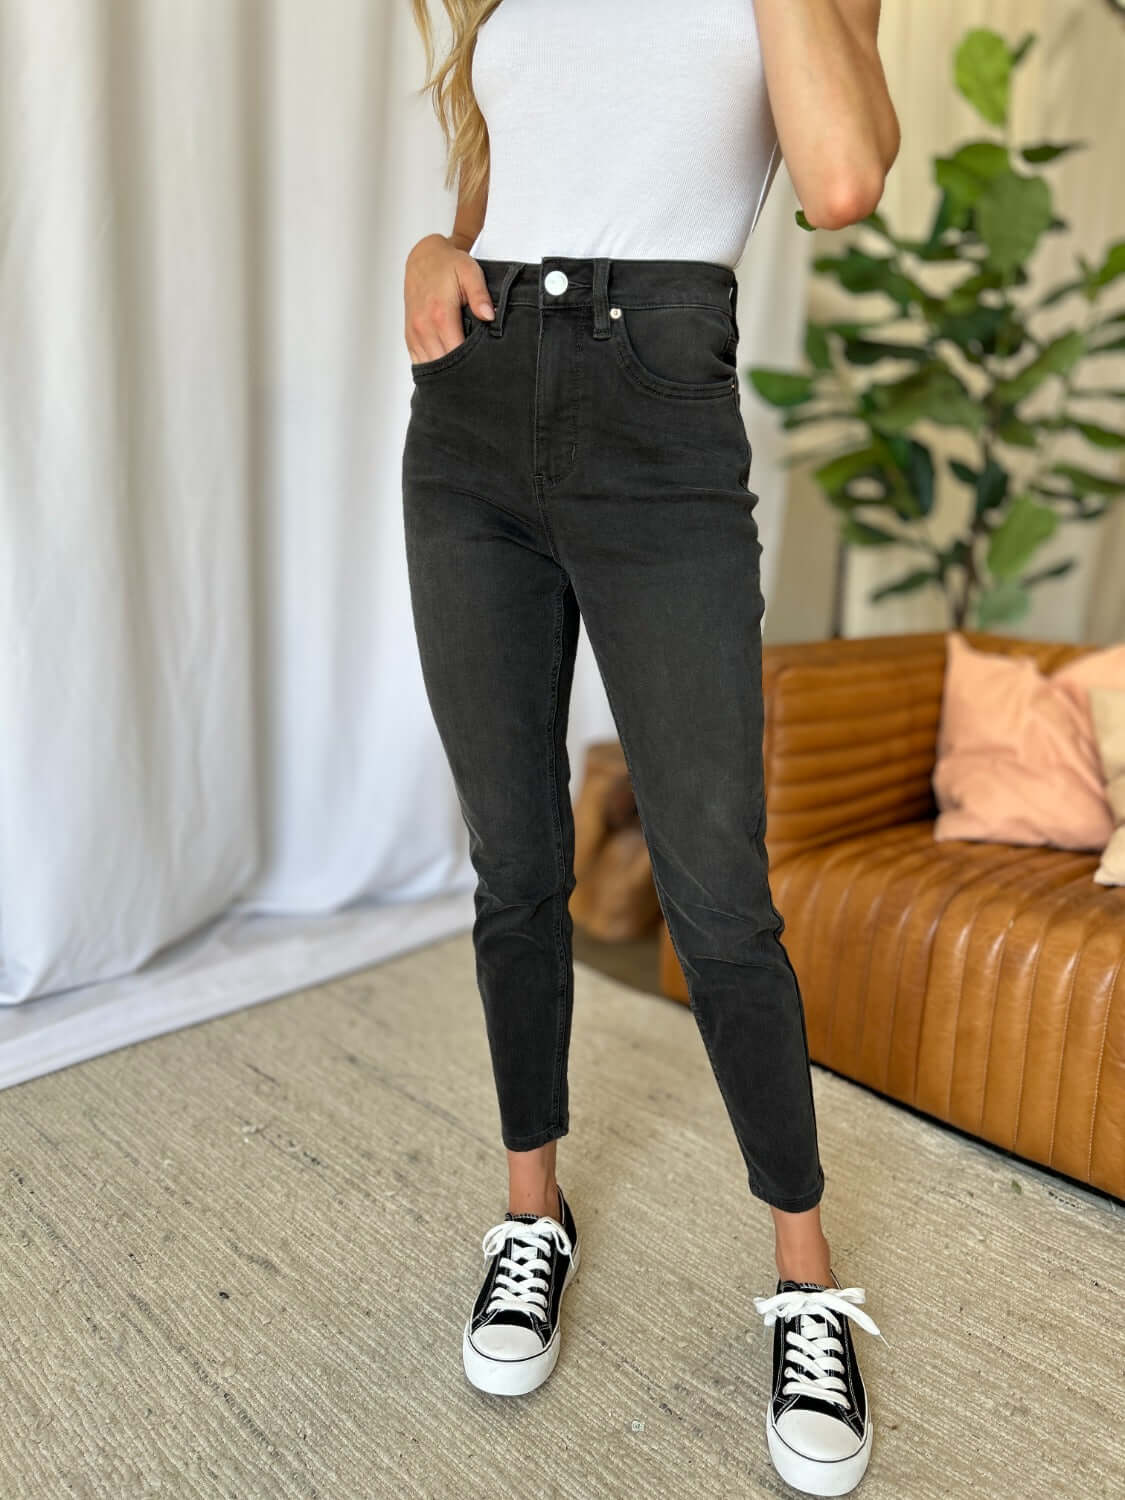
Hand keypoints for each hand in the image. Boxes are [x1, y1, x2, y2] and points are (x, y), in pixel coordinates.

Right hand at [404, 234, 494, 363]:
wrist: (424, 258)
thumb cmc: (448, 265)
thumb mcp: (470, 273)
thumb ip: (480, 295)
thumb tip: (490, 316)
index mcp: (440, 314)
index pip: (457, 353)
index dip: (471, 365)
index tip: (485, 368)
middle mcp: (423, 326)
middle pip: (443, 364)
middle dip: (461, 372)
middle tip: (478, 376)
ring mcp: (414, 333)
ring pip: (430, 366)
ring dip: (446, 373)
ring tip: (464, 375)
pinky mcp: (410, 336)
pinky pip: (419, 361)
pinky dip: (433, 367)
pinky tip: (447, 369)